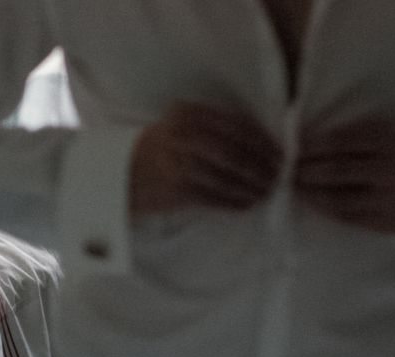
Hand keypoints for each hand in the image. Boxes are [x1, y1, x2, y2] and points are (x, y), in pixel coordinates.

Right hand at [129, 102, 282, 214]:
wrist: (115, 176)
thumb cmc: (155, 152)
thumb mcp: (178, 127)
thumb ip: (212, 129)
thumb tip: (260, 145)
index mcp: (187, 113)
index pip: (235, 126)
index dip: (261, 141)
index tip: (279, 152)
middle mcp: (182, 134)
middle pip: (234, 151)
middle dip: (261, 165)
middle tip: (278, 175)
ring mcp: (178, 162)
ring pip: (227, 176)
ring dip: (251, 186)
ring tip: (265, 192)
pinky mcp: (175, 189)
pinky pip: (214, 197)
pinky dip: (233, 202)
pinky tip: (245, 204)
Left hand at [295, 120, 394, 235]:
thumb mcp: (393, 140)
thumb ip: (358, 139)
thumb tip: (310, 142)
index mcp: (391, 143)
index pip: (341, 142)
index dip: (312, 146)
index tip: (295, 149)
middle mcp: (389, 170)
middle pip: (335, 171)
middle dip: (305, 172)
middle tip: (288, 171)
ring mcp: (388, 199)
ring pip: (336, 198)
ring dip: (309, 193)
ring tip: (295, 188)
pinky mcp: (387, 223)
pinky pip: (347, 217)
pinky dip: (325, 209)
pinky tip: (314, 202)